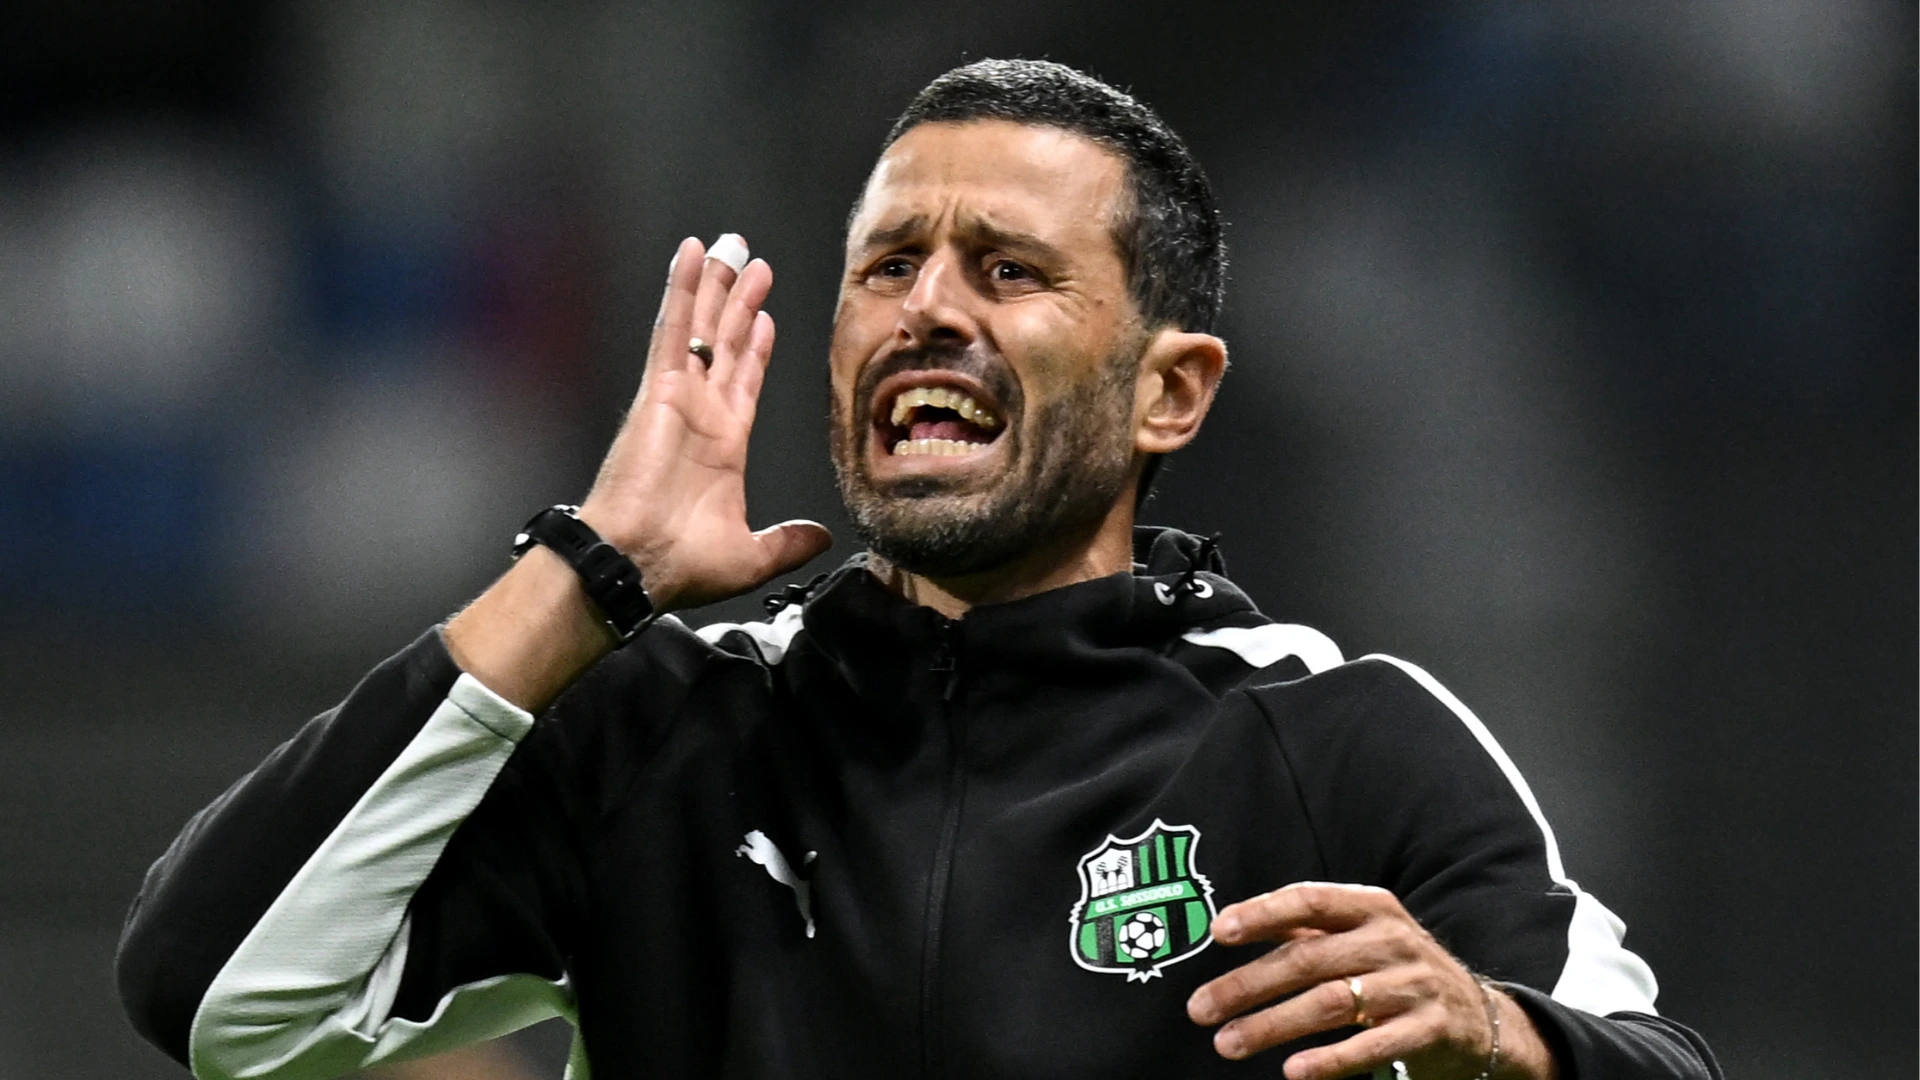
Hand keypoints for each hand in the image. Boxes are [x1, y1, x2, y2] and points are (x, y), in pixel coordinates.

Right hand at [578, 236, 831, 611]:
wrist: (635, 564)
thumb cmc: (677, 565)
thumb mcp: (752, 556)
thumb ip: (787, 542)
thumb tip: (822, 538)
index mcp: (722, 447)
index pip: (743, 383)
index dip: (755, 350)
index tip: (766, 318)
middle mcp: (702, 414)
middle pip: (725, 343)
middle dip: (739, 303)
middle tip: (754, 264)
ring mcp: (680, 397)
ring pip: (703, 326)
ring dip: (717, 285)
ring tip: (731, 246)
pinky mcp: (659, 389)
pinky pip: (674, 328)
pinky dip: (682, 289)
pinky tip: (692, 254)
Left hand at [1186, 882, 1555, 1079]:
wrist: (1479, 1016)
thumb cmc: (1397, 969)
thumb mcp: (1361, 935)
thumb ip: (1306, 928)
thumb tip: (1228, 926)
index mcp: (1372, 907)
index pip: (1310, 900)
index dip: (1263, 913)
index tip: (1218, 932)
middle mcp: (1393, 940)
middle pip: (1309, 959)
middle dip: (1248, 984)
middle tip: (1200, 1008)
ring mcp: (1413, 986)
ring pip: (1331, 1003)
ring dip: (1272, 1025)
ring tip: (1228, 1043)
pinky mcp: (1428, 1031)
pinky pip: (1372, 1047)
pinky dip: (1330, 1060)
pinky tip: (1293, 1071)